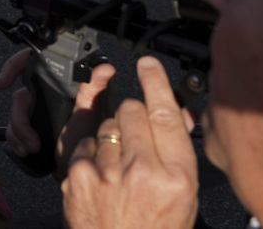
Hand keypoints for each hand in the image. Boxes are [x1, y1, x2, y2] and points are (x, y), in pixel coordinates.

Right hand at [0, 49, 115, 175]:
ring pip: (17, 112)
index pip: (33, 63)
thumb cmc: (91, 140)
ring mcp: (40, 110)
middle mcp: (49, 93)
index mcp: (62, 83)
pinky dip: (15, 138)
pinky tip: (23, 150)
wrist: (83, 169)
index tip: (2, 84)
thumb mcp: (90, 116)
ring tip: (29, 150)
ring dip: (17, 132)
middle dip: (19, 118)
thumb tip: (106, 67)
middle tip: (30, 141)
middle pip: (22, 94)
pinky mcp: (33, 126)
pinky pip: (15, 127)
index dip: (14, 66)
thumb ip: (94, 91)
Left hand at [62, 57, 196, 228]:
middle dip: (133, 116)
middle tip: (137, 142)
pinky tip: (103, 178)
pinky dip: (92, 155)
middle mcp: (141, 171)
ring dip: (112, 139)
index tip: (148, 64)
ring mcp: (106, 172)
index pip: (166, 113)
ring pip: (106, 125)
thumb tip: (179, 112)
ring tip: (120, 172)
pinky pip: (85, 143)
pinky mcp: (78, 176)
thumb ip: (179, 153)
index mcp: (176, 176)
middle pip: (132, 110)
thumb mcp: (184, 198)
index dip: (156, 82)